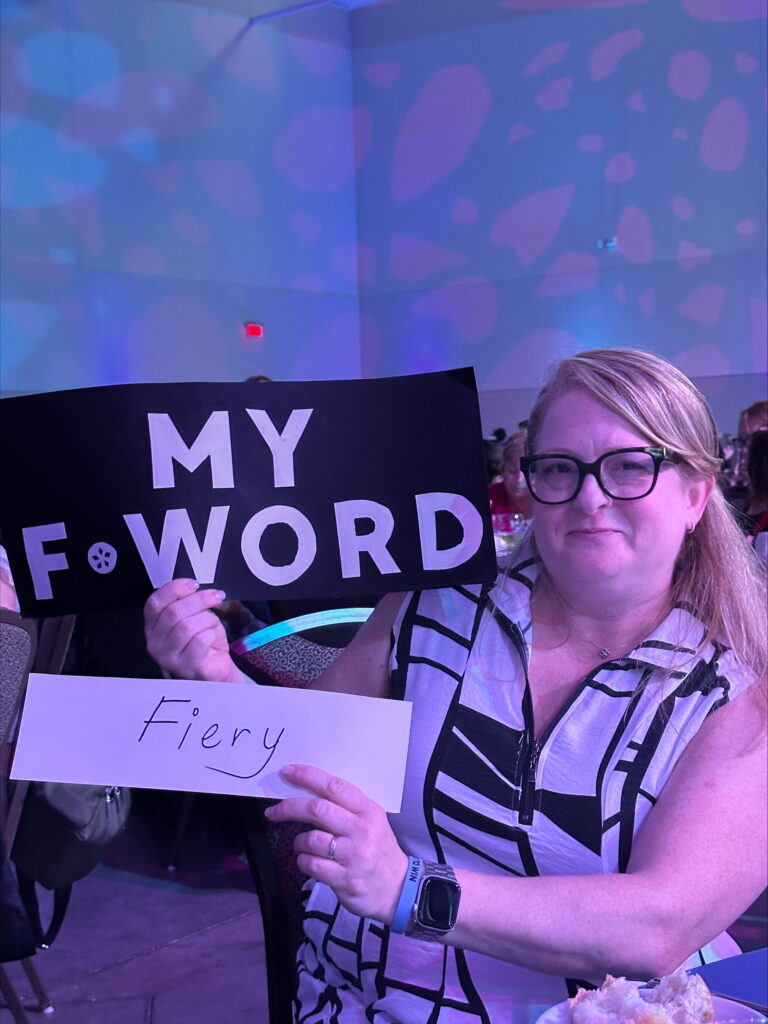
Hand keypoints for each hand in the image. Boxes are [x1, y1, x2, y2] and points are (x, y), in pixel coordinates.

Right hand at [143, 578, 241, 681]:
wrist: (217, 667)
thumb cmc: (204, 642)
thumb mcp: (194, 616)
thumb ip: (189, 602)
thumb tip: (196, 588)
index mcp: (153, 627)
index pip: (154, 603)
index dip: (174, 589)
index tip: (193, 584)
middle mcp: (155, 643)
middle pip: (174, 612)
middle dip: (199, 600)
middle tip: (215, 597)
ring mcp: (168, 658)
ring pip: (187, 626)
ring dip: (207, 619)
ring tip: (213, 623)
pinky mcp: (186, 668)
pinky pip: (200, 641)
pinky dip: (212, 634)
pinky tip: (212, 638)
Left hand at [265, 764, 408, 924]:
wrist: (398, 889)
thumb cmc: (378, 850)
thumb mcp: (370, 822)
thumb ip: (344, 809)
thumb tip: (306, 794)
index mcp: (368, 811)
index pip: (334, 787)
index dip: (307, 776)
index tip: (287, 771)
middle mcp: (362, 830)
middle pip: (317, 810)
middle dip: (289, 808)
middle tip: (273, 811)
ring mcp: (354, 856)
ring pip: (310, 840)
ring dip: (298, 843)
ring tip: (302, 846)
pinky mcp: (345, 879)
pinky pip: (311, 865)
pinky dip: (303, 862)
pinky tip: (309, 862)